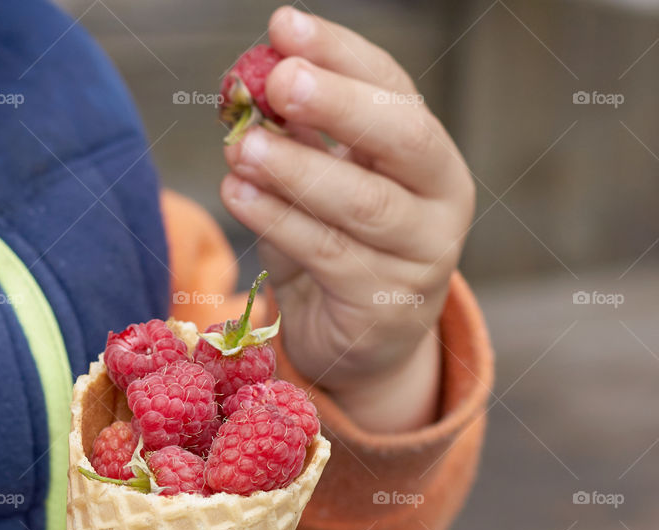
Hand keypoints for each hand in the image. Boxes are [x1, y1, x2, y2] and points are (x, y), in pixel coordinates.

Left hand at [221, 7, 476, 432]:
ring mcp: (422, 257)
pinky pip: (326, 253)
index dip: (341, 54)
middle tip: (277, 80)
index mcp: (430, 156)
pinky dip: (277, 220)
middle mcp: (443, 200)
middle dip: (337, 103)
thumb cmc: (339, 253)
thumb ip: (300, 145)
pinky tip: (238, 194)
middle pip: (401, 137)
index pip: (394, 89)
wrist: (362, 345)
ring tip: (240, 146)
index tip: (283, 26)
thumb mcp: (323, 191)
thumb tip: (252, 89)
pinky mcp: (385, 305)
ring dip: (295, 168)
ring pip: (361, 202)